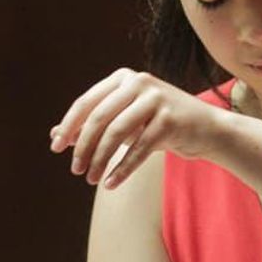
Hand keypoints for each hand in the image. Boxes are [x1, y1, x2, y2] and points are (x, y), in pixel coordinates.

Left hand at [49, 68, 222, 189]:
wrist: (207, 129)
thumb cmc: (160, 124)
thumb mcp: (126, 121)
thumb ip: (94, 125)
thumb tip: (54, 136)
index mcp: (125, 78)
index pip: (86, 102)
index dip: (69, 127)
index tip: (56, 149)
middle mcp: (140, 82)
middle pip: (99, 117)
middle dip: (83, 146)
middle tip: (75, 170)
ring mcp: (157, 98)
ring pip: (117, 132)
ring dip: (100, 159)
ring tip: (90, 179)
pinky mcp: (171, 118)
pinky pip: (139, 148)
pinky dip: (122, 168)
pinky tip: (110, 183)